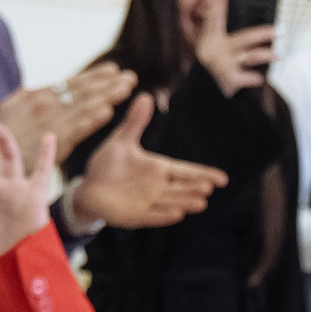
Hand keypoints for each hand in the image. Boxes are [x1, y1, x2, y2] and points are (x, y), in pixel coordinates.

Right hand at [0, 64, 136, 164]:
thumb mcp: (10, 108)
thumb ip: (26, 98)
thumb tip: (33, 90)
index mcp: (37, 95)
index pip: (72, 82)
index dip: (94, 76)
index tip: (113, 71)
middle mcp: (46, 104)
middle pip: (84, 90)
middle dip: (108, 82)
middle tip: (129, 76)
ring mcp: (52, 121)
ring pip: (86, 105)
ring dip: (109, 95)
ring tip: (127, 87)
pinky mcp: (55, 140)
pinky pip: (78, 128)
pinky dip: (93, 118)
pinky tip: (109, 111)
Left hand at [72, 94, 229, 229]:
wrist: (88, 188)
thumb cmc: (108, 165)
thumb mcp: (121, 141)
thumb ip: (135, 122)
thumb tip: (146, 95)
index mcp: (158, 168)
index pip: (186, 171)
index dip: (203, 173)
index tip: (222, 178)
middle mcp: (157, 187)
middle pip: (182, 187)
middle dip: (195, 187)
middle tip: (210, 186)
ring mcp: (148, 202)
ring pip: (172, 201)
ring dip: (185, 202)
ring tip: (201, 202)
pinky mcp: (136, 215)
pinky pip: (153, 215)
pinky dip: (164, 215)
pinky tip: (177, 214)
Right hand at [194, 0, 275, 95]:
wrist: (203, 89)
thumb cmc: (212, 61)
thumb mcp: (210, 40)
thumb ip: (216, 17)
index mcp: (211, 36)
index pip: (214, 12)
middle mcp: (216, 49)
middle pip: (243, 38)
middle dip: (262, 34)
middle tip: (278, 30)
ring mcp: (223, 64)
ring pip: (249, 57)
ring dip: (263, 55)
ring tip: (276, 55)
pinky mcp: (228, 79)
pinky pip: (246, 78)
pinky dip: (253, 79)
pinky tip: (259, 78)